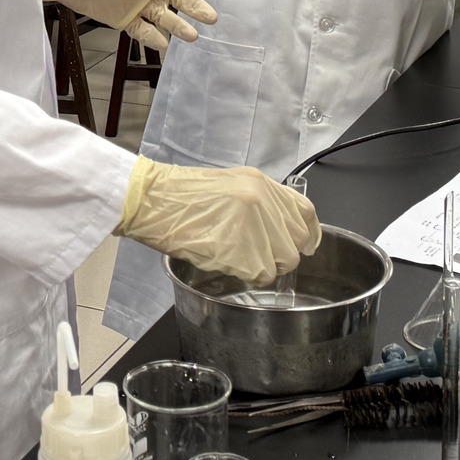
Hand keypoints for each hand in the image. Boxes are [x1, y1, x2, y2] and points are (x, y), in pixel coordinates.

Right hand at [115, 158, 321, 284]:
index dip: (307, 233)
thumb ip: (260, 202)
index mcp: (261, 183)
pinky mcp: (239, 250)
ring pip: (281, 262)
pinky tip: (227, 263)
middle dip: (280, 254)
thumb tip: (279, 228)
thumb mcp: (230, 185)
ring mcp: (252, 225)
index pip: (304, 212)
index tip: (304, 244)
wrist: (151, 200)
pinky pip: (260, 275)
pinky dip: (246, 276)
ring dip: (263, 267)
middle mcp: (262, 201)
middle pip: (295, 242)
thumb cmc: (180, 196)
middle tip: (255, 254)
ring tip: (236, 258)